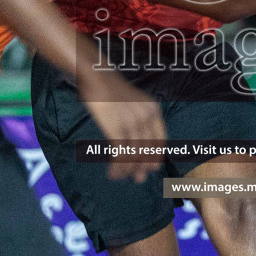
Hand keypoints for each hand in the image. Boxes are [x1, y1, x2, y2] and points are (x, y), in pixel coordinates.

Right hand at [78, 68, 166, 182]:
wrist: (96, 76)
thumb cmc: (111, 90)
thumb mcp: (134, 102)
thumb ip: (139, 120)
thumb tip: (139, 145)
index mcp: (153, 110)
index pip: (160, 140)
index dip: (156, 158)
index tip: (151, 169)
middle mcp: (145, 116)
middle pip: (147, 150)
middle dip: (142, 168)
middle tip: (137, 179)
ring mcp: (131, 122)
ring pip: (133, 155)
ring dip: (126, 171)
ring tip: (118, 177)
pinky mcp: (116, 127)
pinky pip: (120, 154)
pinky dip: (117, 167)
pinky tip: (112, 172)